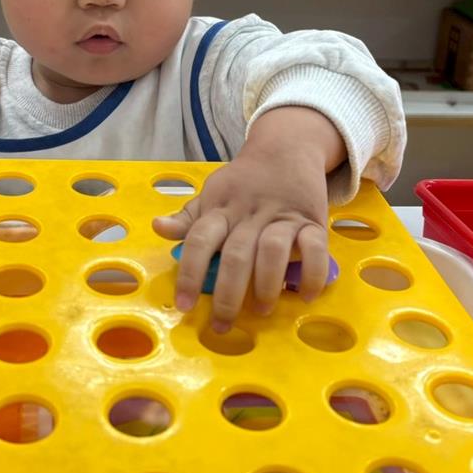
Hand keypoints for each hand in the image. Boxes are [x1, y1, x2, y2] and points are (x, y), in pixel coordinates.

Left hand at [153, 107, 343, 331]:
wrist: (285, 148)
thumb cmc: (243, 181)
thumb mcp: (212, 193)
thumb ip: (187, 217)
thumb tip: (158, 228)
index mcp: (221, 208)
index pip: (200, 240)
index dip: (190, 274)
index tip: (185, 305)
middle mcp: (250, 214)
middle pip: (236, 255)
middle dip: (228, 295)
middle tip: (222, 325)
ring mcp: (282, 217)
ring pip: (273, 251)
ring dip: (266, 285)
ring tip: (260, 309)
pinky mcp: (312, 221)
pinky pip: (314, 249)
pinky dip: (311, 274)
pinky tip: (304, 296)